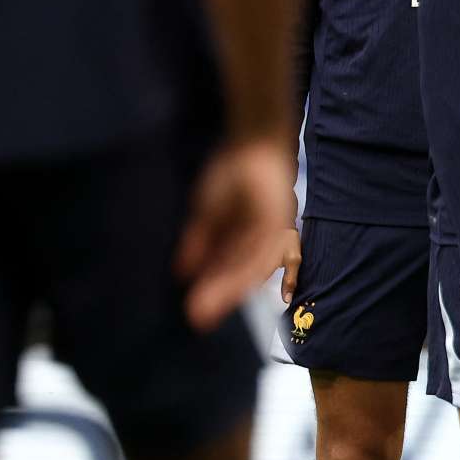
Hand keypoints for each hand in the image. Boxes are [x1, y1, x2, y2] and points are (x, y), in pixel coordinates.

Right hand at [176, 136, 294, 331]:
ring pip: (248, 267)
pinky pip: (259, 249)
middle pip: (238, 273)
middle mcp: (258, 238)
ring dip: (227, 288)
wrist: (256, 142)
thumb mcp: (209, 210)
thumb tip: (183, 271)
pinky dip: (243, 265)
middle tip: (197, 318)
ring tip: (206, 306)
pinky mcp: (276, 220)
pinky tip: (230, 282)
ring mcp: (270, 230)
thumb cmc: (234, 172)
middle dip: (217, 295)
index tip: (194, 311)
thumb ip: (199, 241)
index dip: (212, 289)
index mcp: (243, 238)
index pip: (228, 270)